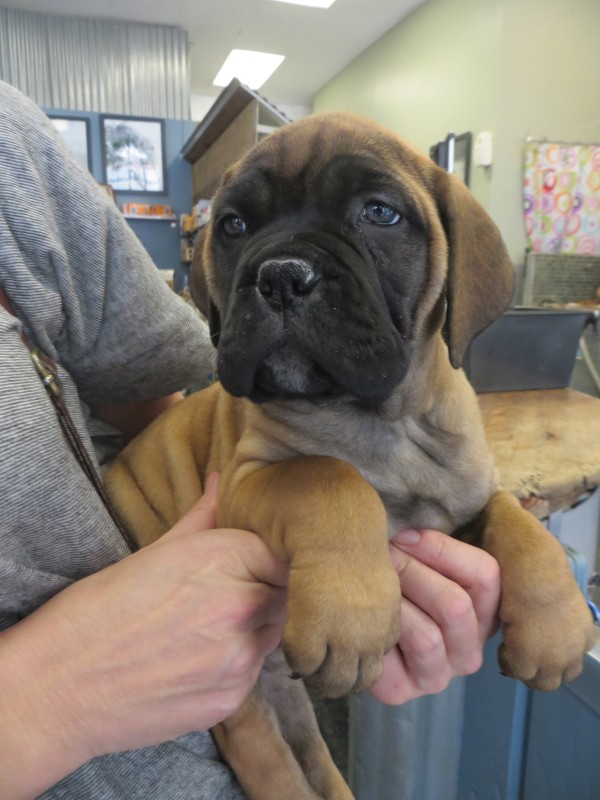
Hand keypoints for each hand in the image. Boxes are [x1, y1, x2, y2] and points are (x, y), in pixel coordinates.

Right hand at [0, 474, 287, 798]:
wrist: (59, 687)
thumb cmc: (97, 611)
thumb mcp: (153, 552)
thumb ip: (202, 518)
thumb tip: (221, 480)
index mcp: (223, 556)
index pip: (281, 551)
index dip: (267, 557)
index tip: (250, 563)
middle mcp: (241, 604)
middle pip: (286, 590)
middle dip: (267, 589)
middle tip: (229, 595)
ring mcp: (240, 656)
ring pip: (275, 631)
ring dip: (257, 626)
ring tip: (209, 627)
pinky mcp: (233, 699)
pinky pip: (255, 671)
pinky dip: (237, 663)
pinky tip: (198, 659)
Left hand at [369, 529, 499, 704]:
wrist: (350, 624)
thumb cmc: (393, 580)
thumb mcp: (423, 559)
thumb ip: (432, 545)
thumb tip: (411, 530)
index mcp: (485, 613)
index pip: (485, 575)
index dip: (441, 548)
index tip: (404, 535)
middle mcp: (469, 652)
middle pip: (455, 606)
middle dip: (412, 572)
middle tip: (382, 556)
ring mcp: (438, 676)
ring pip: (427, 638)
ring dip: (393, 601)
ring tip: (369, 584)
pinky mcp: (401, 691)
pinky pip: (392, 657)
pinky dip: (374, 629)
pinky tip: (361, 614)